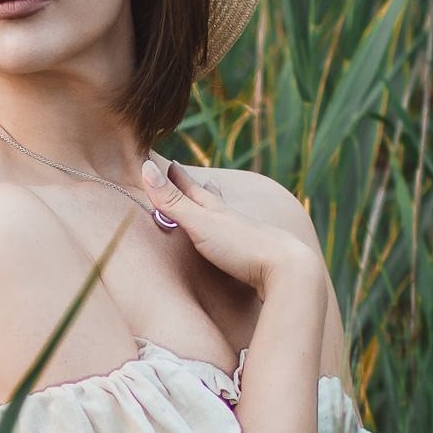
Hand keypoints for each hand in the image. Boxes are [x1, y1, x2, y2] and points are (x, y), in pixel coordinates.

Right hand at [139, 157, 315, 293]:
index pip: (193, 190)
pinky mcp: (258, 256)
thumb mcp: (199, 223)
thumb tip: (145, 168)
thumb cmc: (241, 247)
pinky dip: (234, 229)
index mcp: (217, 211)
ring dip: (219, 204)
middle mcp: (234, 219)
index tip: (169, 164)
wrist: (286, 268)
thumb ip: (173, 202)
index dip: (179, 179)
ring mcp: (248, 236)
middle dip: (200, 188)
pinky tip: (240, 232)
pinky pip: (241, 237)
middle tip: (196, 175)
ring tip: (216, 193)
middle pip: (213, 199)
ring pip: (229, 215)